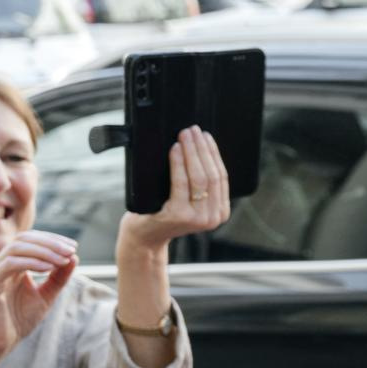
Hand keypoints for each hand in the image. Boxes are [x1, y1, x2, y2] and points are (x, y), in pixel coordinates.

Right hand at [0, 231, 78, 367]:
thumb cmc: (17, 322)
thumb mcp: (45, 296)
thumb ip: (58, 278)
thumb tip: (74, 257)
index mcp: (8, 265)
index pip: (29, 240)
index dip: (51, 239)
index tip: (73, 247)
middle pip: (23, 239)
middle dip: (50, 242)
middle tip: (71, 250)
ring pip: (16, 248)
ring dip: (44, 250)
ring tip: (63, 260)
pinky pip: (10, 264)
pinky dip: (32, 262)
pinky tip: (49, 269)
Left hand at [119, 127, 231, 254]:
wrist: (144, 237)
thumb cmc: (163, 213)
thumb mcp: (189, 201)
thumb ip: (200, 185)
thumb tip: (200, 149)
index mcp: (220, 212)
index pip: (222, 176)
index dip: (214, 153)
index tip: (205, 136)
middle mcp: (213, 217)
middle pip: (212, 174)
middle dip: (202, 148)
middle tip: (193, 131)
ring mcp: (197, 217)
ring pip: (200, 177)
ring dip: (192, 152)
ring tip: (185, 136)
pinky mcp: (179, 215)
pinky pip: (181, 183)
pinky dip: (178, 163)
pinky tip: (175, 149)